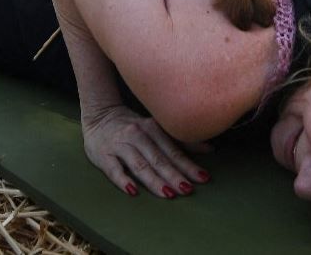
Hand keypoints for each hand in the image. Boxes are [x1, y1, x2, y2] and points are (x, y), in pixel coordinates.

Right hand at [82, 105, 208, 197]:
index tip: (203, 178)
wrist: (99, 116)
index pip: (173, 151)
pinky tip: (133, 191)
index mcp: (153, 129)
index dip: (188, 165)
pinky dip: (123, 179)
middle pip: (158, 159)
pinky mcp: (103, 155)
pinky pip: (113, 169)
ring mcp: (120, 145)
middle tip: (188, 190)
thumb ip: (181, 141)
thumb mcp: (157, 129)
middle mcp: (138, 135)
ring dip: (154, 180)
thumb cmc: (134, 127)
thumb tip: (210, 149)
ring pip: (139, 165)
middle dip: (174, 175)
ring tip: (168, 193)